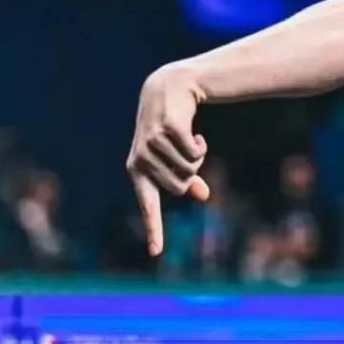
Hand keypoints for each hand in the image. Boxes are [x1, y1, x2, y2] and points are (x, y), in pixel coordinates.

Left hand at [126, 64, 210, 256]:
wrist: (166, 89)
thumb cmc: (170, 127)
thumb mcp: (175, 155)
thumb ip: (187, 178)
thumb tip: (204, 197)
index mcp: (138, 172)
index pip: (148, 206)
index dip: (153, 229)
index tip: (156, 253)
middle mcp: (140, 161)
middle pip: (179, 187)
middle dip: (191, 174)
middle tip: (188, 155)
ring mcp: (151, 145)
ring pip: (188, 169)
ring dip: (196, 156)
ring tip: (187, 140)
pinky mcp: (165, 130)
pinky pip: (194, 153)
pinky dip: (200, 146)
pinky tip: (195, 133)